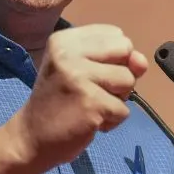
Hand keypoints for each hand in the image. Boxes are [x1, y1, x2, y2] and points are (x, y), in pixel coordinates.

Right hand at [8, 25, 147, 170]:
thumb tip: (142, 62)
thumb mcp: (82, 70)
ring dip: (116, 100)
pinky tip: (89, 121)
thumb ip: (116, 59)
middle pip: (126, 51)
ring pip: (128, 80)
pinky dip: (112, 121)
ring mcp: (79, 76)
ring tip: (90, 106)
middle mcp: (69, 52)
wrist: (31, 138)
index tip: (89, 74)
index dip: (113, 58)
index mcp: (65, 39)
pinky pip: (124, 110)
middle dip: (119, 75)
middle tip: (92, 90)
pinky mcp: (91, 103)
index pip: (116, 35)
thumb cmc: (59, 102)